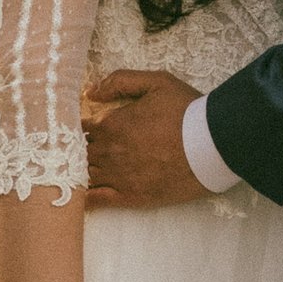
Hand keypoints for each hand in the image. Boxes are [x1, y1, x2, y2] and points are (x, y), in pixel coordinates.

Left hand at [83, 70, 208, 209]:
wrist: (211, 146)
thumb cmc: (185, 111)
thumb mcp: (156, 82)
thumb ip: (119, 82)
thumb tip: (90, 92)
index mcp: (111, 124)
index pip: (79, 128)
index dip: (75, 128)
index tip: (76, 129)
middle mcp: (109, 152)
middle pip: (79, 153)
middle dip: (75, 150)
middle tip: (72, 150)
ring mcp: (118, 177)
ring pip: (83, 175)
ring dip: (76, 171)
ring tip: (71, 170)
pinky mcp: (130, 197)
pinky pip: (96, 200)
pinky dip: (82, 197)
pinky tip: (76, 194)